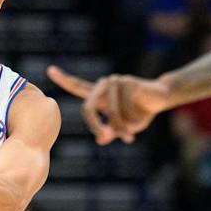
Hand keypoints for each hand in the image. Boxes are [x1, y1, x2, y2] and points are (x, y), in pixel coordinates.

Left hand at [47, 67, 172, 145]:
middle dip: (95, 126)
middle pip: (88, 108)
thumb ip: (111, 131)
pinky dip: (132, 120)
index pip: (77, 86)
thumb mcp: (124, 126)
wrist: (160, 98)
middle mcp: (104, 85)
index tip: (49, 70)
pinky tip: (141, 118)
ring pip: (111, 113)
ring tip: (130, 137)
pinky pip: (125, 109)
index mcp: (99, 94)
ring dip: (122, 128)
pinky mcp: (128, 82)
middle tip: (104, 138)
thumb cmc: (139, 111)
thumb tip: (100, 139)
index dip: (63, 79)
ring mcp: (115, 81)